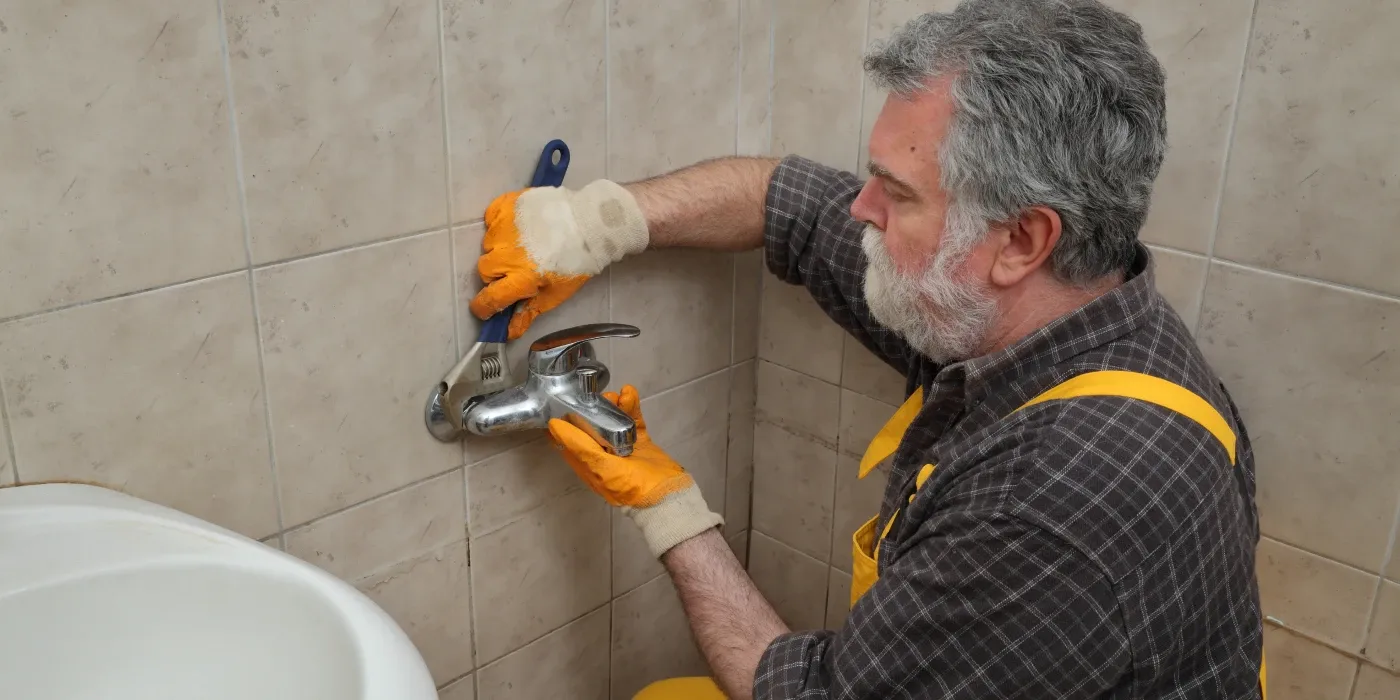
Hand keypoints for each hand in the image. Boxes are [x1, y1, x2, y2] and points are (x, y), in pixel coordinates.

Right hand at [470, 181, 647, 339]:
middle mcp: (507, 254)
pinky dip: (497, 225)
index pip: (489, 299)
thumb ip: (529, 311)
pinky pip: (490, 219)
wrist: (591, 223)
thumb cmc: (577, 262)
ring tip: (524, 244)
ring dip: (500, 249)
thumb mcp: (556, 293)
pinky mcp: (505, 205)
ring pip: (487, 245)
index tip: (485, 308)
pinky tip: (517, 227)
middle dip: (497, 275)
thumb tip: (509, 331)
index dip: (483, 307)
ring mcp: (504, 228)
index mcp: (521, 278)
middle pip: (486, 270)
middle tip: (518, 269)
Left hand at [548, 385, 722, 556]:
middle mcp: (603, 456)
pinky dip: (631, 407)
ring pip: (613, 420)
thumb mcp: (602, 469)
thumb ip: (580, 447)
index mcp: (589, 466)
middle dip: (594, 409)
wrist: (670, 496)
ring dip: (614, 405)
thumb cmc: (633, 488)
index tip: (570, 402)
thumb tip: (554, 427)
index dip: (568, 421)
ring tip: (619, 396)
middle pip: (593, 426)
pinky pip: (633, 421)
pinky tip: (630, 394)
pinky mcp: (641, 442)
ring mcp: (623, 448)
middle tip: (599, 398)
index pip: (571, 440)